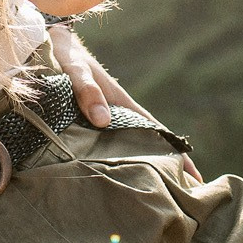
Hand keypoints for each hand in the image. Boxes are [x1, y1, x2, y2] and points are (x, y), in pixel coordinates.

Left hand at [49, 24, 201, 182]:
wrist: (47, 42)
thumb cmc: (64, 55)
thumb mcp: (75, 70)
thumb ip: (87, 91)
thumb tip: (103, 120)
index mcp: (123, 104)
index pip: (158, 134)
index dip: (176, 156)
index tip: (194, 178)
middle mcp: (117, 115)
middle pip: (146, 147)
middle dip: (163, 171)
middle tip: (176, 200)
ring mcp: (103, 120)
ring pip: (126, 150)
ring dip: (139, 170)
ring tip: (148, 197)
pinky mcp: (85, 123)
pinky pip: (104, 147)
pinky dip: (113, 163)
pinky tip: (111, 180)